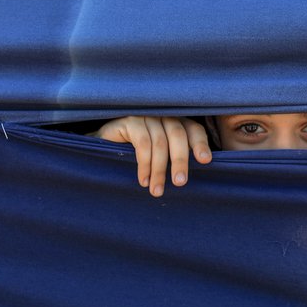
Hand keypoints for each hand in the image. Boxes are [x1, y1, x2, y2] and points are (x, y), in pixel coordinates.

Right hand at [92, 116, 211, 196]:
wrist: (102, 147)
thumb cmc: (135, 154)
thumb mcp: (159, 156)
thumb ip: (175, 158)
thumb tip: (189, 176)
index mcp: (175, 122)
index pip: (193, 129)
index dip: (200, 143)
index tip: (205, 161)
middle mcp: (162, 116)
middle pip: (178, 135)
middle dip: (180, 161)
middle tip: (180, 183)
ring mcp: (145, 116)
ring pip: (160, 142)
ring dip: (159, 169)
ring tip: (157, 190)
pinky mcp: (129, 121)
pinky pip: (142, 143)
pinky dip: (144, 164)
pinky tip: (143, 179)